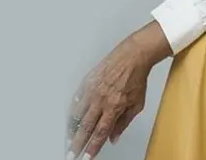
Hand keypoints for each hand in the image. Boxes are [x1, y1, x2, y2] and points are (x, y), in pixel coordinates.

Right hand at [66, 23, 169, 158]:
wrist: (133, 56)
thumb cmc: (137, 79)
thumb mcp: (137, 104)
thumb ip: (124, 123)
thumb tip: (114, 138)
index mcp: (114, 107)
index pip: (100, 133)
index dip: (92, 147)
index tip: (86, 157)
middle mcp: (101, 100)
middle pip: (86, 127)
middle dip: (77, 144)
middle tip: (71, 154)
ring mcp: (92, 91)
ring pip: (78, 115)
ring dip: (72, 130)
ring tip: (69, 140)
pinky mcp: (87, 82)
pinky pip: (76, 100)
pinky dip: (73, 111)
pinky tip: (71, 119)